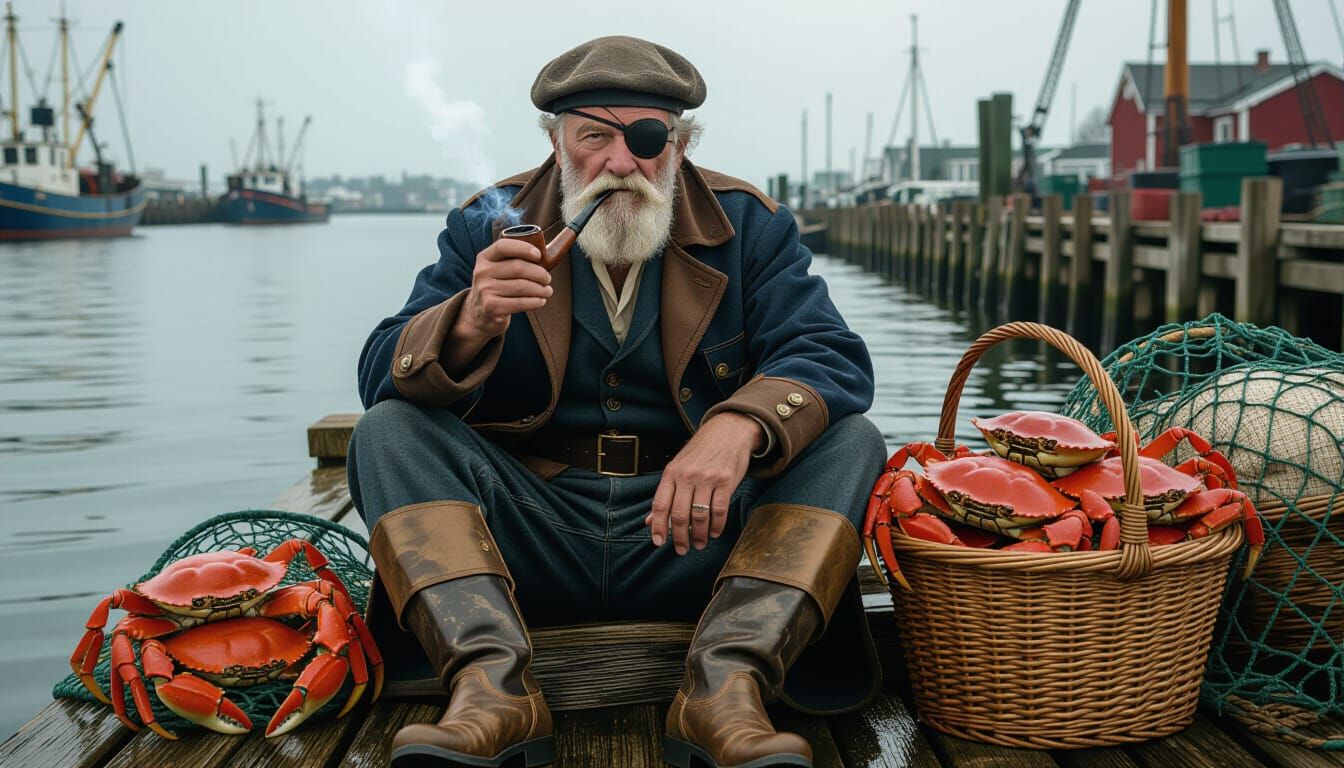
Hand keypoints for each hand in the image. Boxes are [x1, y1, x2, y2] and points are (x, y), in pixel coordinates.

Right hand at [458, 237, 553, 340]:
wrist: (479, 314)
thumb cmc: (497, 287)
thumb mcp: (497, 270)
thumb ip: (514, 260)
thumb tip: (545, 256)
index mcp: (484, 258)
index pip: (503, 246)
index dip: (524, 248)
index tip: (539, 255)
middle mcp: (482, 272)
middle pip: (518, 268)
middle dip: (539, 273)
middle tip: (547, 279)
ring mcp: (485, 290)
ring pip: (522, 286)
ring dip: (540, 289)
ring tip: (547, 291)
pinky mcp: (491, 308)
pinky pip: (521, 303)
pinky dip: (535, 302)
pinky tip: (541, 301)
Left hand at [646, 413, 765, 554]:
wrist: (728, 430)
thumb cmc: (701, 451)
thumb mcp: (678, 467)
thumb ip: (666, 494)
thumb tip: (650, 521)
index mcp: (671, 473)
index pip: (660, 505)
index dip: (657, 527)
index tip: (658, 542)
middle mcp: (687, 476)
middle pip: (680, 515)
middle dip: (680, 537)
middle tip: (682, 550)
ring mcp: (707, 478)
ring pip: (700, 516)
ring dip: (700, 535)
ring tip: (700, 544)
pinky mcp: (726, 481)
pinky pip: (719, 510)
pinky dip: (717, 526)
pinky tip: (715, 532)